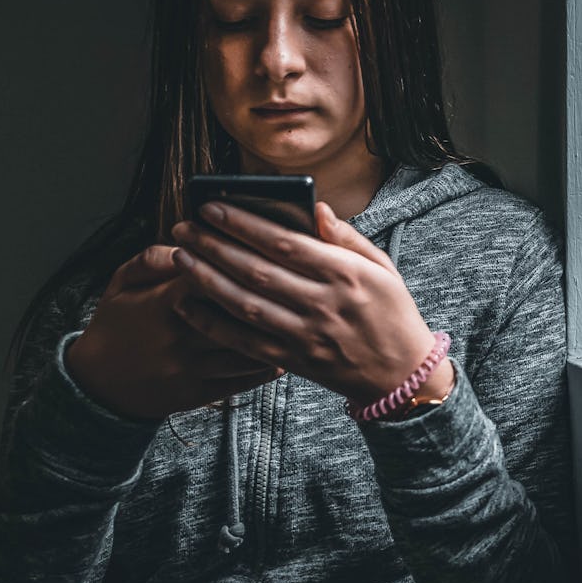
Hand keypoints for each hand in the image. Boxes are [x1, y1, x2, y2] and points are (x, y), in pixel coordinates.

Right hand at [65, 245, 283, 419]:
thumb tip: (182, 244)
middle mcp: (180, 335)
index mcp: (162, 303)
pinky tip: (283, 354)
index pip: (210, 275)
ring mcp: (191, 367)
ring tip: (296, 319)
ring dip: (276, 334)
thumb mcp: (120, 283)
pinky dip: (266, 368)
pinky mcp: (197, 392)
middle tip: (294, 284)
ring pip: (246, 348)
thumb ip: (150, 259)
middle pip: (236, 311)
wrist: (97, 386)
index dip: (236, 261)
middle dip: (267, 297)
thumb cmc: (114, 325)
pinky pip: (241, 381)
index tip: (258, 250)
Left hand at [170, 201, 453, 406]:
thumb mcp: (382, 266)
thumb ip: (347, 237)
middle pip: (256, 270)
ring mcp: (306, 335)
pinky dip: (213, 324)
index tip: (212, 207)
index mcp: (345, 273)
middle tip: (183, 227)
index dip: (243, 224)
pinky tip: (187, 305)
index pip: (284, 242)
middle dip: (214, 246)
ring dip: (206, 280)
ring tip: (179, 257)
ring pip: (245, 305)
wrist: (401, 375)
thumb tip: (317, 207)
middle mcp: (323, 304)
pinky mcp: (293, 361)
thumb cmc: (391, 312)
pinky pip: (245, 342)